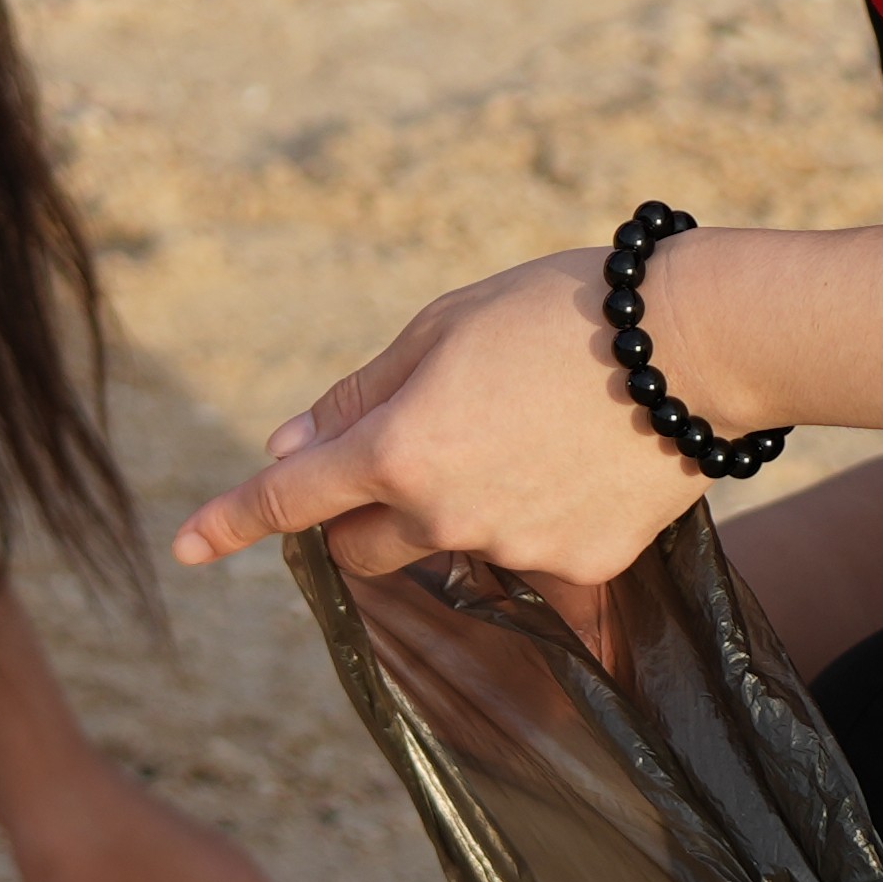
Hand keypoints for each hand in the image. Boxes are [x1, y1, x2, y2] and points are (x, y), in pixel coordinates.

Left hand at [171, 242, 703, 589]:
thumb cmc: (558, 312)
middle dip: (364, 513)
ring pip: (454, 546)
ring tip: (532, 433)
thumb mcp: (443, 327)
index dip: (230, 522)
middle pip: (365, 545)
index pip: (290, 500)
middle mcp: (444, 516)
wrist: (697, 346)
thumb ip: (362, 394)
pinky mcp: (580, 569)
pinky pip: (533, 553)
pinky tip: (586, 459)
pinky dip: (540, 514)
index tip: (185, 549)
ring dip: (462, 507)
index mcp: (397, 449)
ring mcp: (514, 551)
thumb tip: (290, 446)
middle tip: (415, 450)